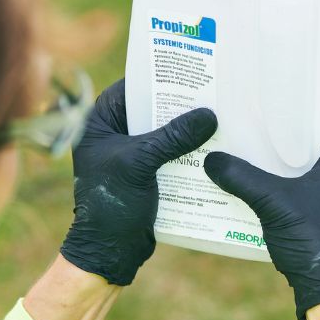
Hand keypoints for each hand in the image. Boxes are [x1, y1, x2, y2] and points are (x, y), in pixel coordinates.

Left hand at [60, 79, 216, 284]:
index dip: (158, 74)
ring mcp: (132, 152)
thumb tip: (209, 114)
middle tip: (213, 87)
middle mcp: (115, 132)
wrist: (110, 253)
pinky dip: (190, 147)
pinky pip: (172, 150)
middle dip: (181, 100)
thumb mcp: (140, 164)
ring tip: (220, 111)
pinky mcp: (149, 171)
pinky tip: (215, 142)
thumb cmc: (111, 205)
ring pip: (165, 129)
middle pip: (152, 106)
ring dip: (188, 125)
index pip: (131, 86)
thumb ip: (172, 137)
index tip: (189, 66)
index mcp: (99, 122)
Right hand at [203, 120, 319, 319]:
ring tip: (254, 160)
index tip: (263, 114)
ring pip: (313, 171)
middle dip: (283, 144)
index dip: (290, 118)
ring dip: (287, 168)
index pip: (317, 125)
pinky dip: (294, 188)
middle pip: (313, 148)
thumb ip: (240, 177)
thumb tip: (211, 160)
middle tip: (252, 135)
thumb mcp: (270, 201)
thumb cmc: (309, 239)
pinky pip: (316, 191)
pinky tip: (266, 189)